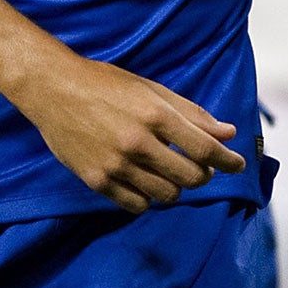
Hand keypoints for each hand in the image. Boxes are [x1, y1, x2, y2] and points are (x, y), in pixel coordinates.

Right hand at [8, 51, 245, 214]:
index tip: (236, 164)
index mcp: (154, 114)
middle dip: (202, 175)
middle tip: (197, 167)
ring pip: (166, 195)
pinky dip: (146, 197)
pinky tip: (142, 182)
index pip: (206, 148)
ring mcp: (116, 164)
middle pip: (191, 178)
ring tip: (167, 173)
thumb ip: (190, 112)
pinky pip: (136, 204)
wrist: (51, 88)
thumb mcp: (149, 89)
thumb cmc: (102, 83)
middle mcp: (138, 142)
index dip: (228, 161)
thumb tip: (227, 132)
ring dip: (175, 187)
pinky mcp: (97, 180)